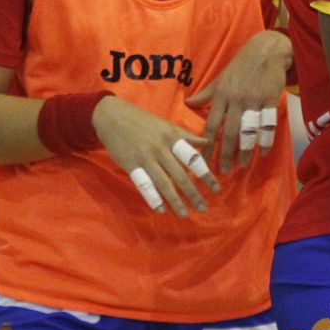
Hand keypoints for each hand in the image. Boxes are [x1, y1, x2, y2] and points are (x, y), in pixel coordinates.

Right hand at [92, 96, 218, 216]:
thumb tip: (206, 142)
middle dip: (193, 193)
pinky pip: (144, 185)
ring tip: (185, 214)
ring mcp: (145, 158)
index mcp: (173, 137)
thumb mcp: (166, 125)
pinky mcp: (131, 165)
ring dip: (175, 200)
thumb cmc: (142, 121)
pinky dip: (153, 198)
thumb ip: (186, 136)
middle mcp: (161, 149)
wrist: (113, 116)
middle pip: (181, 175)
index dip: (205, 175)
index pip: (193, 158)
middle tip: (203, 208)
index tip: (216, 189)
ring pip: (163, 183)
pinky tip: (161, 210)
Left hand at [186, 29, 291, 173]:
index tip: (204, 160)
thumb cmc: (241, 65)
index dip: (207, 144)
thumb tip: (189, 103)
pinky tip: (263, 152)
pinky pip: (267, 124)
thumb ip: (206, 93)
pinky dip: (265, 140)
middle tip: (222, 171)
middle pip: (229, 132)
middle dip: (225, 154)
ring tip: (242, 165)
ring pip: (248, 130)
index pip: (212, 124)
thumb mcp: (221, 78)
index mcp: (221, 95)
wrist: (266, 50)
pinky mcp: (270, 99)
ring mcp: (253, 100)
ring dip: (245, 151)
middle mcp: (235, 99)